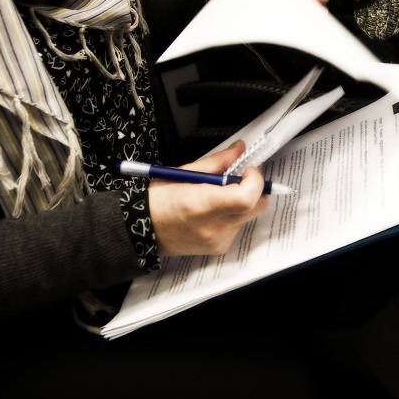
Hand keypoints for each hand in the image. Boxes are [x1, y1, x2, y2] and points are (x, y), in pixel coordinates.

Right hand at [148, 141, 268, 256]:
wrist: (142, 230)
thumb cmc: (158, 200)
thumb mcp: (183, 173)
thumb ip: (217, 162)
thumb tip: (239, 150)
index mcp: (202, 205)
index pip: (247, 197)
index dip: (255, 180)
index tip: (248, 169)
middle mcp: (214, 227)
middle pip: (257, 206)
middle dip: (254, 189)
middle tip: (239, 178)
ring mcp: (218, 240)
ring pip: (249, 216)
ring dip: (243, 202)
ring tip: (220, 195)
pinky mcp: (219, 248)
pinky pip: (238, 227)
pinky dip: (234, 215)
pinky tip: (214, 211)